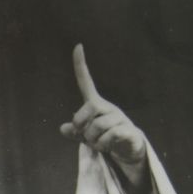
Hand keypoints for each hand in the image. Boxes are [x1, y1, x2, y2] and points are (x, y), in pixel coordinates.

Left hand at [60, 44, 146, 171]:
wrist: (129, 147)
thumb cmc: (104, 137)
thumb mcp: (85, 135)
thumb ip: (74, 131)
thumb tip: (63, 128)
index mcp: (96, 104)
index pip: (86, 82)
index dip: (80, 65)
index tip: (77, 46)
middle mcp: (108, 107)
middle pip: (89, 109)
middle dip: (82, 126)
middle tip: (86, 137)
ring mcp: (120, 118)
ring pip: (98, 126)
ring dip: (93, 141)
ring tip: (99, 144)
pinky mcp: (129, 130)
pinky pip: (111, 135)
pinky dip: (104, 145)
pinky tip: (107, 146)